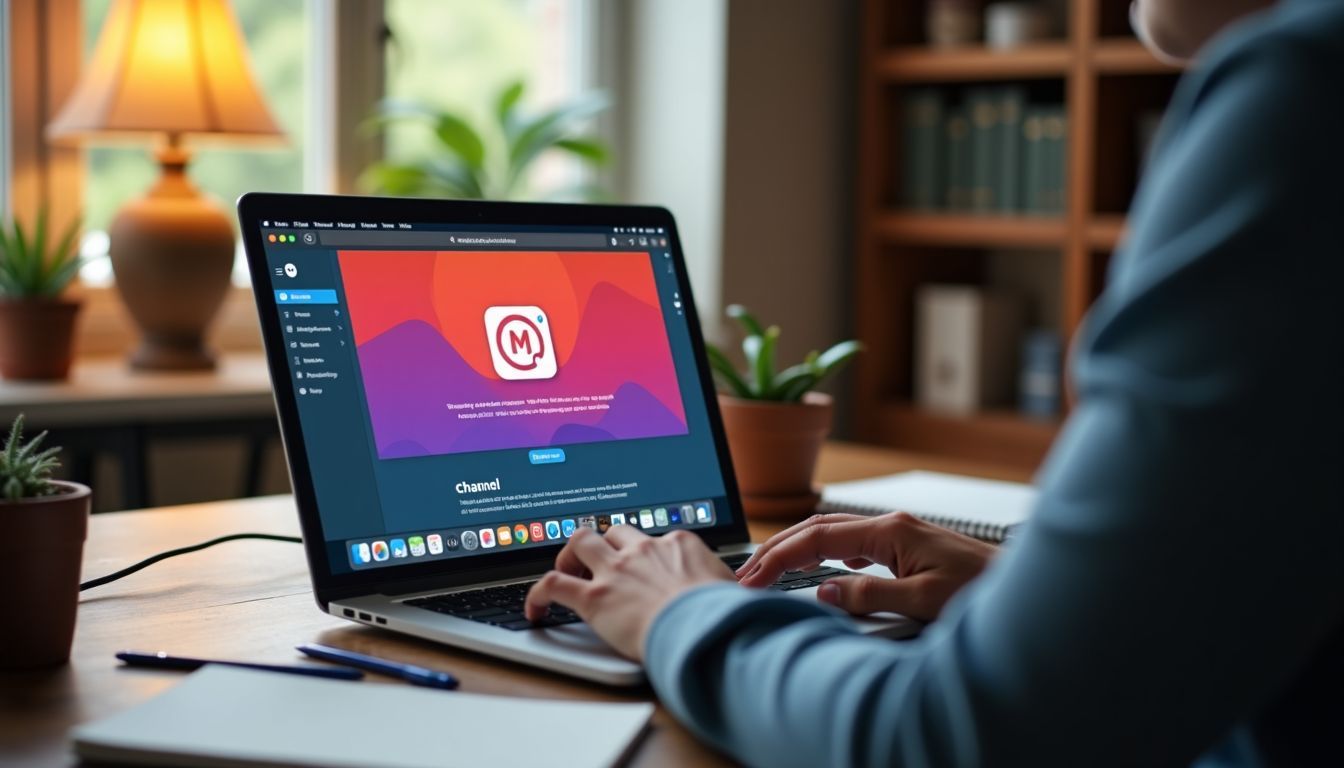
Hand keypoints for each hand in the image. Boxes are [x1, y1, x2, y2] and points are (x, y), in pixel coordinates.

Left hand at [524, 526, 733, 659]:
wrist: (704, 628)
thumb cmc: (722, 613)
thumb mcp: (729, 589)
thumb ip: (721, 584)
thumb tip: (731, 592)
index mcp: (677, 543)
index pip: (651, 536)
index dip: (641, 550)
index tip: (639, 563)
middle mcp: (643, 549)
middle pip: (613, 530)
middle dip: (604, 543)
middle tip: (600, 563)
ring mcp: (616, 571)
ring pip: (580, 541)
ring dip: (570, 555)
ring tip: (569, 572)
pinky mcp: (594, 597)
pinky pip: (552, 585)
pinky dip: (537, 593)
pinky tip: (535, 608)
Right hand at [736, 512, 997, 620]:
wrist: (1025, 590)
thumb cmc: (985, 592)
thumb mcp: (924, 602)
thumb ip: (870, 596)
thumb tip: (824, 592)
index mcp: (890, 530)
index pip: (818, 538)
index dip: (780, 556)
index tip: (752, 577)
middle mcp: (891, 525)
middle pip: (818, 528)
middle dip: (778, 548)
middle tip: (747, 574)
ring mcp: (899, 533)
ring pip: (833, 533)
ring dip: (798, 549)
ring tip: (770, 571)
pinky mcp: (906, 546)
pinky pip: (852, 543)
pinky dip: (823, 553)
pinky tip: (820, 570)